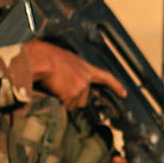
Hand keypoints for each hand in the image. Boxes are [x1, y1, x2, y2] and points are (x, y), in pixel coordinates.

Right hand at [14, 39, 129, 106]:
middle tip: (60, 88)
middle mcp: (85, 78)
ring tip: (53, 86)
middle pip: (83, 99)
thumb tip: (67, 80)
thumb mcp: (64, 59)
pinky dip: (56, 102)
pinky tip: (51, 90)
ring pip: (72, 105)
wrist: (39, 58)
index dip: (115, 86)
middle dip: (73, 99)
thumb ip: (72, 70)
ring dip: (63, 100)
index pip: (105, 77)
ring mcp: (80, 87)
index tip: (124, 93)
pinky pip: (63, 106)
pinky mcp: (71, 95)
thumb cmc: (46, 56)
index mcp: (85, 67)